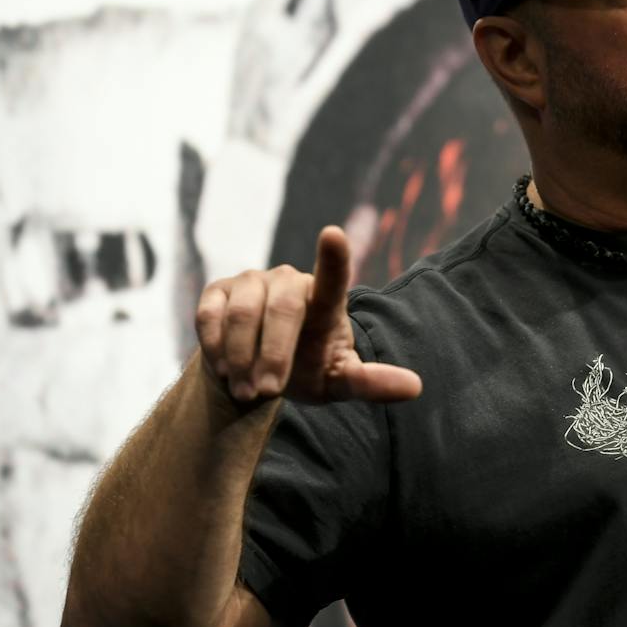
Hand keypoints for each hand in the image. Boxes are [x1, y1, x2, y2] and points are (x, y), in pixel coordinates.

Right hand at [194, 225, 421, 404]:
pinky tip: (225, 371)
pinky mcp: (217, 291)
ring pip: (244, 315)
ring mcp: (252, 281)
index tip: (334, 234)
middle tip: (268, 392)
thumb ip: (371, 382)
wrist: (258, 372)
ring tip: (248, 392)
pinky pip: (210, 316)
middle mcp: (289, 281)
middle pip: (283, 308)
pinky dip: (216, 349)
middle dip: (274, 354)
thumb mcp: (340, 380)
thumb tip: (416, 387)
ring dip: (243, 358)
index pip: (333, 276)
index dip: (334, 257)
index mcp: (326, 300)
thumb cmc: (309, 369)